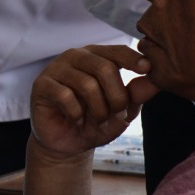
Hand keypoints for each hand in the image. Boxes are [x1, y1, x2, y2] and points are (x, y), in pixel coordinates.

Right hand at [29, 45, 155, 160]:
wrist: (68, 143)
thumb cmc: (96, 123)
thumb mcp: (121, 111)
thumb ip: (136, 95)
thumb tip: (153, 81)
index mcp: (97, 57)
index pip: (117, 51)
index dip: (133, 59)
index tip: (147, 69)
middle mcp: (76, 57)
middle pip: (104, 67)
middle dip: (116, 97)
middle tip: (117, 115)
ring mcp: (56, 68)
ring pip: (87, 84)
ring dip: (98, 110)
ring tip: (96, 121)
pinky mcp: (41, 84)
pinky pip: (65, 96)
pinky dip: (76, 114)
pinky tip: (76, 120)